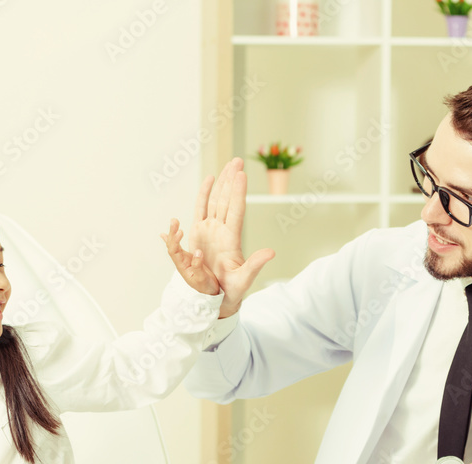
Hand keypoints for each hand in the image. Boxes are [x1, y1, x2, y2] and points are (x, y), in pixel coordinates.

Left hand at [161, 218, 219, 295]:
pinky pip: (178, 247)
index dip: (175, 242)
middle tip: (174, 221)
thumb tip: (197, 252)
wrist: (209, 294)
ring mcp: (185, 260)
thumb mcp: (202, 279)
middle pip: (173, 246)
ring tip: (174, 221)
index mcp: (183, 267)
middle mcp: (181, 262)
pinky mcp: (190, 258)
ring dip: (173, 233)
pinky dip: (172, 239)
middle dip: (173, 233)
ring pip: (176, 245)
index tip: (180, 232)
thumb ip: (198, 266)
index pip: (175, 252)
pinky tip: (165, 234)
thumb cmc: (206, 288)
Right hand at [187, 157, 274, 317]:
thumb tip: (271, 252)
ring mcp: (211, 229)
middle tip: (237, 160)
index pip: (236, 210)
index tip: (241, 174)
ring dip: (222, 182)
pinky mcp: (200, 232)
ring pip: (216, 200)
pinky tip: (209, 179)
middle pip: (227, 200)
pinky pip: (201, 209)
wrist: (217, 295)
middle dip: (232, 180)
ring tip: (228, 164)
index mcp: (232, 239)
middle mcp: (222, 230)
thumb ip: (256, 264)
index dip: (238, 192)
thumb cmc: (232, 289)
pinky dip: (204, 194)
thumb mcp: (245, 279)